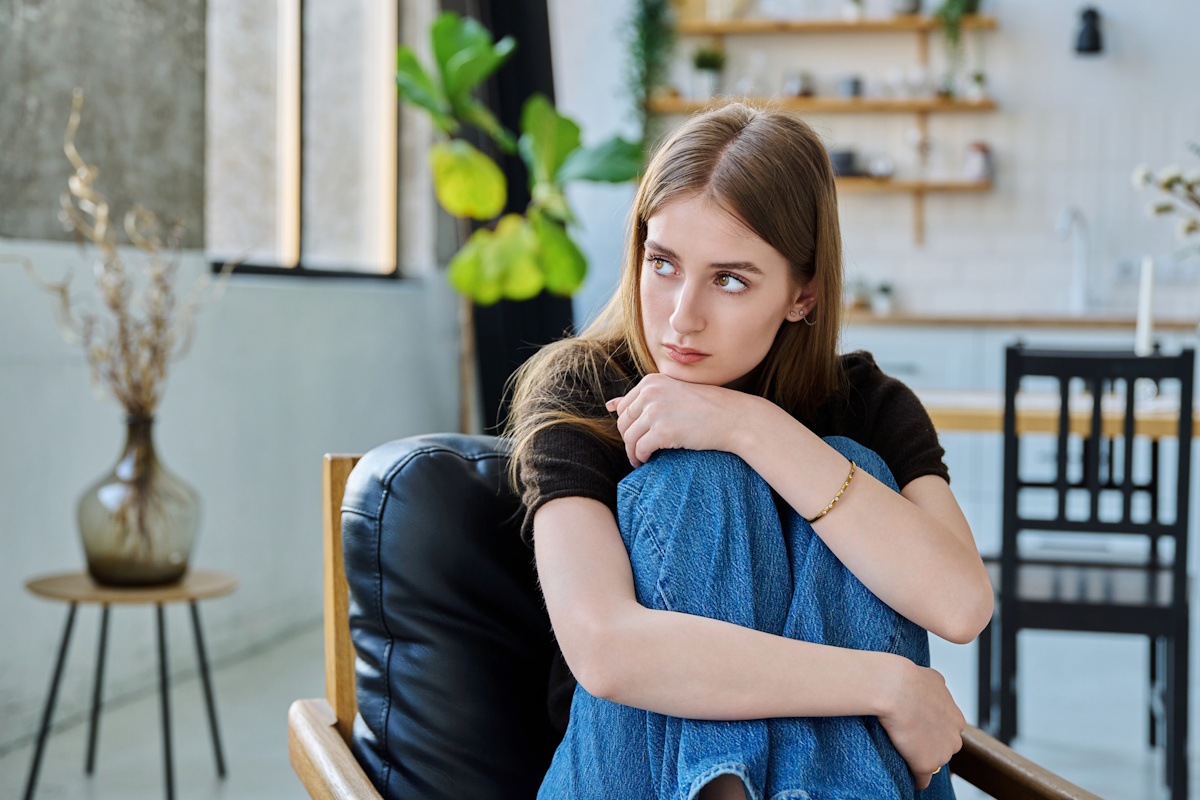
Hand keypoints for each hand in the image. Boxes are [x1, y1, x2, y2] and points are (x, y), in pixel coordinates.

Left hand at [604, 373, 750, 466]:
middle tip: (638, 451)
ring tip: (640, 460)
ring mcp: (655, 411)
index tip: (637, 436)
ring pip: (629, 438)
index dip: (629, 425)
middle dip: (628, 440)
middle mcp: (650, 393)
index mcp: (651, 382)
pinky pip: (640, 449)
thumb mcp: (672, 393)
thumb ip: (642, 398)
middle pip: (623, 424)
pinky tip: (648, 462)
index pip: (624, 408)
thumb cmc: (706, 407)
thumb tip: (609, 405)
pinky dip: (641, 459)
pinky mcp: (662, 431)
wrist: (733, 417)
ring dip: (632, 453)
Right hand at [877, 659, 965, 789]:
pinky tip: (908, 775)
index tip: (917, 725)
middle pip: (943, 747)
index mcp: (957, 718)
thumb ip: (938, 688)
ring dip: (920, 757)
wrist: (895, 688)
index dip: (930, 728)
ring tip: (901, 747)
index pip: (946, 730)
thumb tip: (935, 685)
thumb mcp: (932, 678)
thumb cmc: (908, 679)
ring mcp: (942, 753)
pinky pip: (923, 779)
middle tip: (908, 735)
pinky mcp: (927, 765)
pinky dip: (915, 778)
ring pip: (932, 761)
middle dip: (929, 743)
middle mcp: (954, 737)